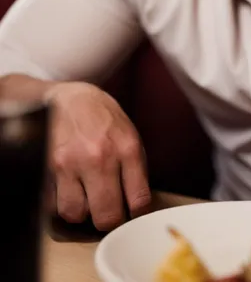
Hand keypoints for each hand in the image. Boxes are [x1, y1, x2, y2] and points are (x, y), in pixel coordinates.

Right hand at [47, 81, 150, 230]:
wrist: (69, 98)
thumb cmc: (102, 117)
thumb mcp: (129, 135)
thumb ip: (134, 169)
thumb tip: (137, 205)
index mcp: (126, 148)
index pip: (138, 201)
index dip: (136, 212)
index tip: (131, 209)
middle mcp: (98, 157)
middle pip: (106, 217)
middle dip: (108, 219)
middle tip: (108, 209)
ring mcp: (70, 163)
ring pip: (76, 214)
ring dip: (82, 211)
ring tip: (85, 195)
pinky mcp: (46, 167)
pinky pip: (53, 204)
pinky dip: (61, 202)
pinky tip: (69, 187)